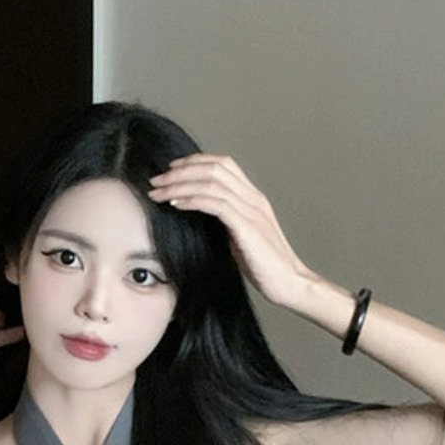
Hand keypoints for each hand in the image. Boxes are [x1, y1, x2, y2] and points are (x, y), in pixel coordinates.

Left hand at [147, 154, 313, 307]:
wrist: (289, 283)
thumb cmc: (263, 265)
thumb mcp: (240, 235)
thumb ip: (225, 220)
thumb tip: (197, 212)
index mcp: (253, 198)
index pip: (224, 164)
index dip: (195, 162)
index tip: (170, 169)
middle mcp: (254, 199)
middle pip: (214, 168)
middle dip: (180, 171)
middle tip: (155, 180)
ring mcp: (252, 211)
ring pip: (211, 183)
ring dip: (180, 185)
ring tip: (157, 192)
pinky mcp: (247, 228)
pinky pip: (215, 204)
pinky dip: (192, 200)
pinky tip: (175, 204)